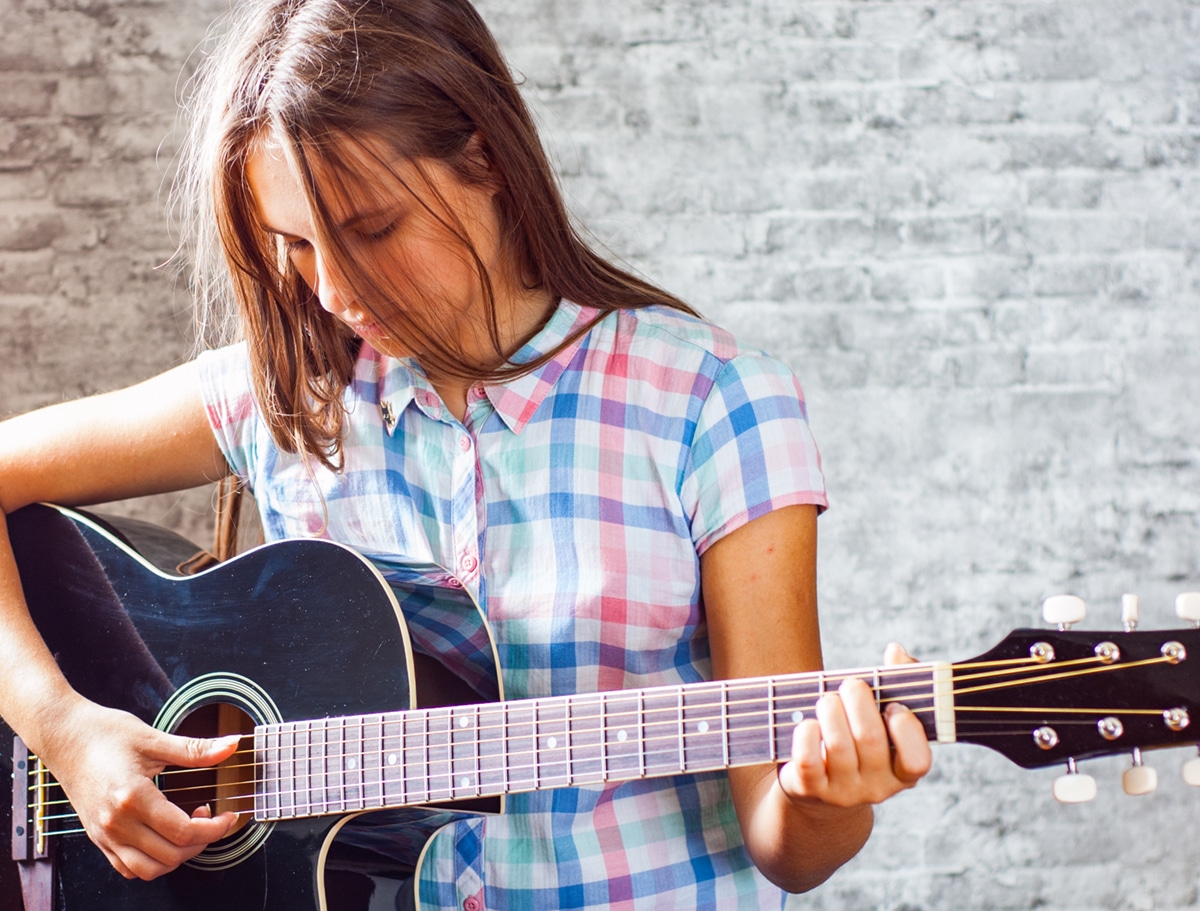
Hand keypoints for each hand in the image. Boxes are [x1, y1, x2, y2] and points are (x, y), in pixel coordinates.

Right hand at [41, 699, 241, 879]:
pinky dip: (151, 863)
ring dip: (177, 857)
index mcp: (132, 797)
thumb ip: (196, 749)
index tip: (228, 816)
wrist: (63, 736)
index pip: (183, 832)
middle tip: (212, 819)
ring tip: (189, 830)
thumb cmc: (103, 733)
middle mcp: (116, 823)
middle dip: (202, 842)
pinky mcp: (97, 837)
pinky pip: (127, 867)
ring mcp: (104, 834)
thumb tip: (232, 745)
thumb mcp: (153, 738)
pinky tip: (164, 839)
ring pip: (148, 870)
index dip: (214, 828)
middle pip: (170, 855)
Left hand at [777, 643, 931, 808]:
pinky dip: (806, 734)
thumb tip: (896, 652)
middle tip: (850, 685)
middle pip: (870, 738)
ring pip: (838, 745)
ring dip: (830, 709)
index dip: (907, 729)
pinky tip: (808, 723)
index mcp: (903, 773)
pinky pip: (808, 760)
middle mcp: (877, 788)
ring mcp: (843, 793)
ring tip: (827, 700)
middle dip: (857, 700)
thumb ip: (898, 682)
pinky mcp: (810, 791)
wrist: (816, 788)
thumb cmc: (856, 740)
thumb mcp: (881, 719)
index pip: (917, 761)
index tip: (892, 705)